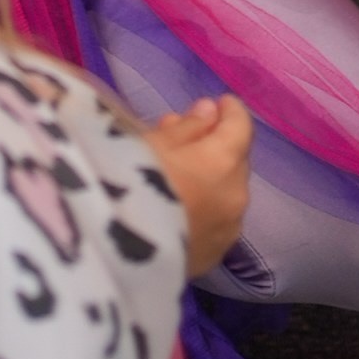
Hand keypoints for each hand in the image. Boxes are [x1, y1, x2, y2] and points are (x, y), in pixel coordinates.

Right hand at [149, 94, 253, 276]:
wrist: (118, 251)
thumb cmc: (131, 183)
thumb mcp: (152, 143)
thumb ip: (187, 126)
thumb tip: (210, 112)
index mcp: (224, 161)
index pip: (241, 126)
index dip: (230, 111)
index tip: (218, 103)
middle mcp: (236, 195)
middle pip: (235, 160)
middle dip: (215, 146)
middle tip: (186, 137)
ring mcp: (228, 230)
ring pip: (227, 193)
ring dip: (211, 179)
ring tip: (179, 174)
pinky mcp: (214, 256)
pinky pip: (217, 222)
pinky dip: (205, 209)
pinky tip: (182, 207)